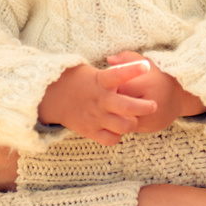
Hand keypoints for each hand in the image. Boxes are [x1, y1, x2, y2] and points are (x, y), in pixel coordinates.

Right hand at [38, 62, 156, 145]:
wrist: (51, 97)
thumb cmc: (77, 81)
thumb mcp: (91, 71)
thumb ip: (112, 72)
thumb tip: (135, 67)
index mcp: (99, 81)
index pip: (118, 75)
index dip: (132, 70)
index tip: (146, 66)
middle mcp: (99, 100)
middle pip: (127, 107)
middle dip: (144, 107)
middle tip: (153, 105)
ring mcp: (95, 117)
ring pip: (124, 126)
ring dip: (132, 123)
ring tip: (133, 118)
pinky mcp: (90, 131)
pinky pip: (111, 139)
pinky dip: (118, 136)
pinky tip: (117, 128)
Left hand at [108, 51, 205, 132]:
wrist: (180, 96)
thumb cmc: (157, 75)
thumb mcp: (145, 62)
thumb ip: (127, 58)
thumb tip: (109, 60)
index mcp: (148, 85)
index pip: (121, 87)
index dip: (110, 86)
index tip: (105, 83)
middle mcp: (151, 104)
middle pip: (120, 105)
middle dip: (110, 101)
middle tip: (105, 96)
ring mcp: (150, 119)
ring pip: (123, 118)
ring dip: (114, 112)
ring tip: (110, 104)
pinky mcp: (148, 128)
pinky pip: (127, 126)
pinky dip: (121, 120)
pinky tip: (118, 112)